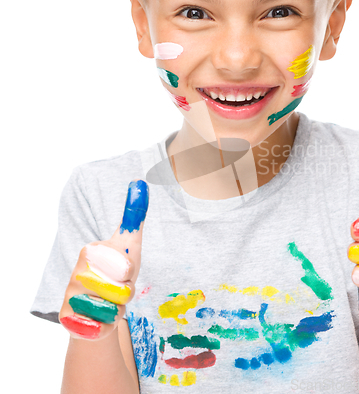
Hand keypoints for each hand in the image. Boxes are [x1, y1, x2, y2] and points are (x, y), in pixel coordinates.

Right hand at [59, 180, 148, 338]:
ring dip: (118, 308)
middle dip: (127, 292)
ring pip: (114, 308)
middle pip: (123, 289)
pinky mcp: (68, 320)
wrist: (98, 306)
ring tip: (110, 300)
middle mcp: (76, 272)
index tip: (122, 268)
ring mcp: (70, 296)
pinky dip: (107, 324)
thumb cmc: (118, 270)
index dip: (130, 272)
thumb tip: (140, 181)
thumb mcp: (130, 242)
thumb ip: (135, 214)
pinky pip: (102, 325)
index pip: (127, 266)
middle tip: (119, 286)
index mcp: (90, 250)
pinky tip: (99, 316)